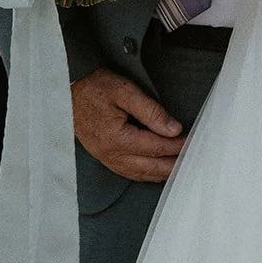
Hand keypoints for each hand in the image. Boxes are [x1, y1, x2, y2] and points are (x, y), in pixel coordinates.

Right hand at [70, 67, 184, 181]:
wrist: (69, 91)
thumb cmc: (95, 88)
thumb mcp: (125, 91)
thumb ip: (151, 111)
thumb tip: (173, 129)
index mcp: (117, 138)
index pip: (155, 146)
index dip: (177, 145)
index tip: (192, 142)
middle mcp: (111, 154)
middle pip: (151, 167)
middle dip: (174, 163)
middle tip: (193, 159)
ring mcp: (106, 158)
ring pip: (140, 174)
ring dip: (162, 173)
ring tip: (181, 167)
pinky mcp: (104, 157)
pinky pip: (129, 173)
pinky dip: (147, 174)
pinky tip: (157, 171)